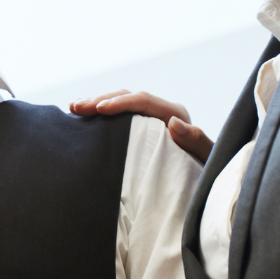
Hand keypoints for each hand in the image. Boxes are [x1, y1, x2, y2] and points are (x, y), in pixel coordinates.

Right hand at [71, 90, 213, 164]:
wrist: (205, 181)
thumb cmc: (206, 174)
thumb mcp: (205, 160)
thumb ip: (196, 142)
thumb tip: (174, 123)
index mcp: (176, 114)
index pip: (143, 101)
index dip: (120, 103)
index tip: (99, 109)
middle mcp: (162, 111)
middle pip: (128, 96)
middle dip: (100, 99)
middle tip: (77, 107)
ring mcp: (150, 118)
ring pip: (120, 102)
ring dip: (96, 103)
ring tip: (74, 107)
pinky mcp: (142, 127)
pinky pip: (119, 115)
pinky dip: (100, 113)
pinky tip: (83, 114)